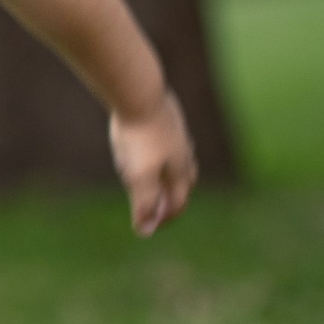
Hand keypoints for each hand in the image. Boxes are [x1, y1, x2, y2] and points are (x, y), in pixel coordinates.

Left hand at [110, 90, 196, 235]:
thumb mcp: (138, 174)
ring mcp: (178, 133)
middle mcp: (184, 152)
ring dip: (172, 173)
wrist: (140, 93)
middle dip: (173, 197)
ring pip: (180, 158)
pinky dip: (163, 151)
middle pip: (185, 181)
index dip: (165, 217)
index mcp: (180, 169)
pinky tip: (151, 143)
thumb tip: (145, 231)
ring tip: (160, 177)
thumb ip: (143, 203)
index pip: (178, 202)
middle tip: (159, 206)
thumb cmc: (139, 136)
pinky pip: (169, 139)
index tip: (150, 226)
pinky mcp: (168, 116)